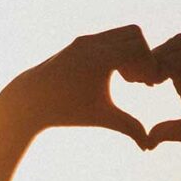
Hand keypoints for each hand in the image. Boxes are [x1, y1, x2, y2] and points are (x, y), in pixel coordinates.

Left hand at [0, 25, 161, 147]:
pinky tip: (113, 74)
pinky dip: (117, 50)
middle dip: (143, 55)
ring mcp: (85, 40)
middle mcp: (93, 43)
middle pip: (135, 34)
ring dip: (130, 51)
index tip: (148, 86)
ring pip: (121, 33)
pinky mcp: (79, 42)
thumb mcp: (102, 118)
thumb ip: (129, 127)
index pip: (140, 49)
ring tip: (127, 79)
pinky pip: (108, 37)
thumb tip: (149, 147)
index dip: (150, 66)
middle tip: (140, 80)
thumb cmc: (67, 111)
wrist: (30, 101)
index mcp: (101, 59)